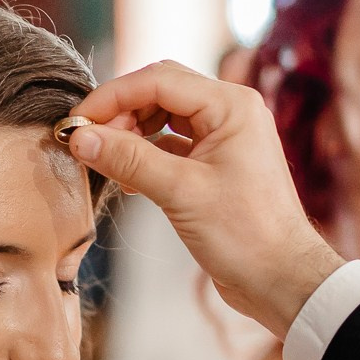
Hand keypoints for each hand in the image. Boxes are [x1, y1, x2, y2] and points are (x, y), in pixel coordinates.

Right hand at [66, 62, 345, 337]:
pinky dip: (147, 156)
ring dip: (132, 135)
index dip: (112, 97)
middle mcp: (231, 113)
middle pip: (160, 92)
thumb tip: (80, 137)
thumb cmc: (246, 236)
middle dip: (121, 113)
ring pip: (164, 119)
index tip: (77, 121)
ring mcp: (225, 139)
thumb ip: (128, 159)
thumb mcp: (180, 193)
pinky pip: (173, 147)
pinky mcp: (217, 165)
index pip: (159, 80)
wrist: (281, 280)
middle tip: (88, 141)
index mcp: (232, 106)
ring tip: (107, 162)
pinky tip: (129, 181)